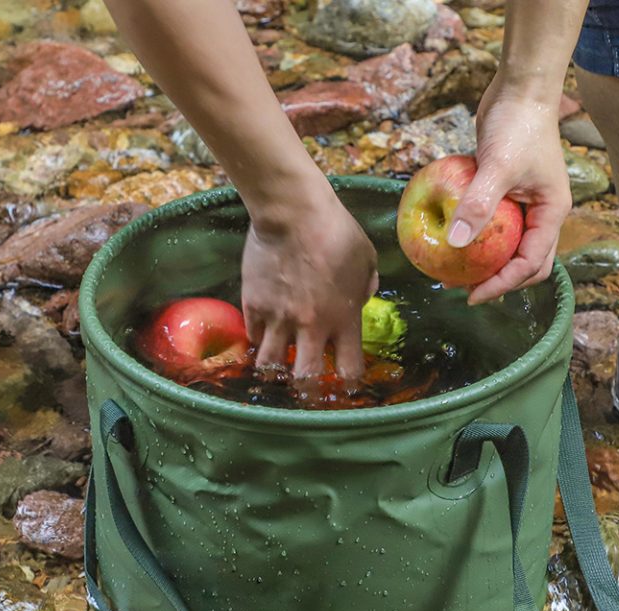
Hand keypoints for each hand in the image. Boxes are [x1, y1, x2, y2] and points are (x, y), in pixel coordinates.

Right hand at [242, 188, 378, 379]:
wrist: (292, 211)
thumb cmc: (336, 230)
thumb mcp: (366, 259)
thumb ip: (366, 287)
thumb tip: (362, 299)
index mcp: (343, 319)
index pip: (349, 370)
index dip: (349, 384)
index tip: (346, 384)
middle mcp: (310, 326)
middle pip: (305, 379)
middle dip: (307, 390)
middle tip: (307, 388)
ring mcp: (278, 317)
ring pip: (270, 365)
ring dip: (275, 370)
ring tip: (278, 366)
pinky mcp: (253, 304)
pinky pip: (252, 337)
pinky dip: (257, 341)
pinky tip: (262, 336)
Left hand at [447, 76, 571, 303]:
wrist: (518, 88)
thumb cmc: (517, 124)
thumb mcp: (497, 167)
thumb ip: (478, 205)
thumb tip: (455, 243)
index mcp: (551, 213)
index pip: (531, 264)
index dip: (503, 284)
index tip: (472, 295)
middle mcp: (542, 214)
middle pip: (525, 263)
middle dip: (497, 280)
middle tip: (463, 288)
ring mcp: (525, 205)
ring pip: (508, 246)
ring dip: (485, 261)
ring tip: (453, 270)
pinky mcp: (505, 194)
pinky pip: (492, 226)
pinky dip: (475, 237)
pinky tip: (449, 239)